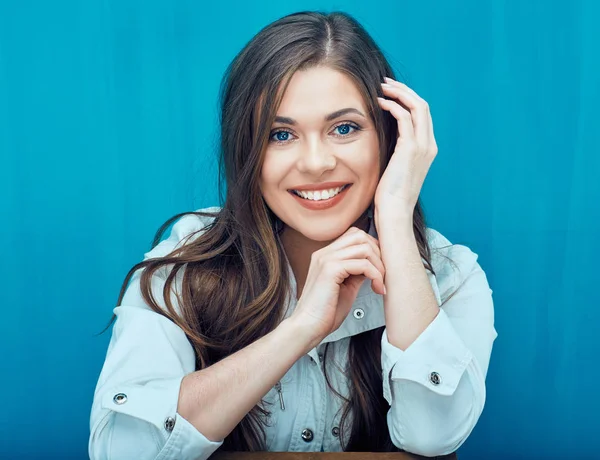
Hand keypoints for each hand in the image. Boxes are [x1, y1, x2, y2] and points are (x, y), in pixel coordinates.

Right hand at [289, 227, 385, 347]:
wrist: (308, 327)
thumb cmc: (325, 312)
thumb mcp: (346, 287)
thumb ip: (357, 272)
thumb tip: (374, 264)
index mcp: (326, 255)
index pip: (354, 235)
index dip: (372, 248)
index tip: (379, 269)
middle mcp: (324, 253)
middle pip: (360, 236)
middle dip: (378, 254)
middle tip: (382, 276)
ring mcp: (326, 259)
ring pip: (364, 247)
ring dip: (379, 265)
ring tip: (380, 284)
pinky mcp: (330, 270)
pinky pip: (363, 264)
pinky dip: (375, 275)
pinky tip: (376, 289)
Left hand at [374, 77, 437, 214]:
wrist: (395, 213)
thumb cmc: (390, 196)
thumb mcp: (394, 169)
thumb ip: (394, 153)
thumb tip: (381, 141)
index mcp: (427, 150)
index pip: (422, 115)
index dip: (408, 100)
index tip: (391, 93)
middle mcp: (429, 145)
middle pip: (423, 106)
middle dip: (404, 90)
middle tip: (386, 83)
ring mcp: (422, 146)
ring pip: (417, 107)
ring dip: (399, 93)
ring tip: (382, 87)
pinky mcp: (410, 148)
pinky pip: (405, 117)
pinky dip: (393, 105)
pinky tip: (379, 102)